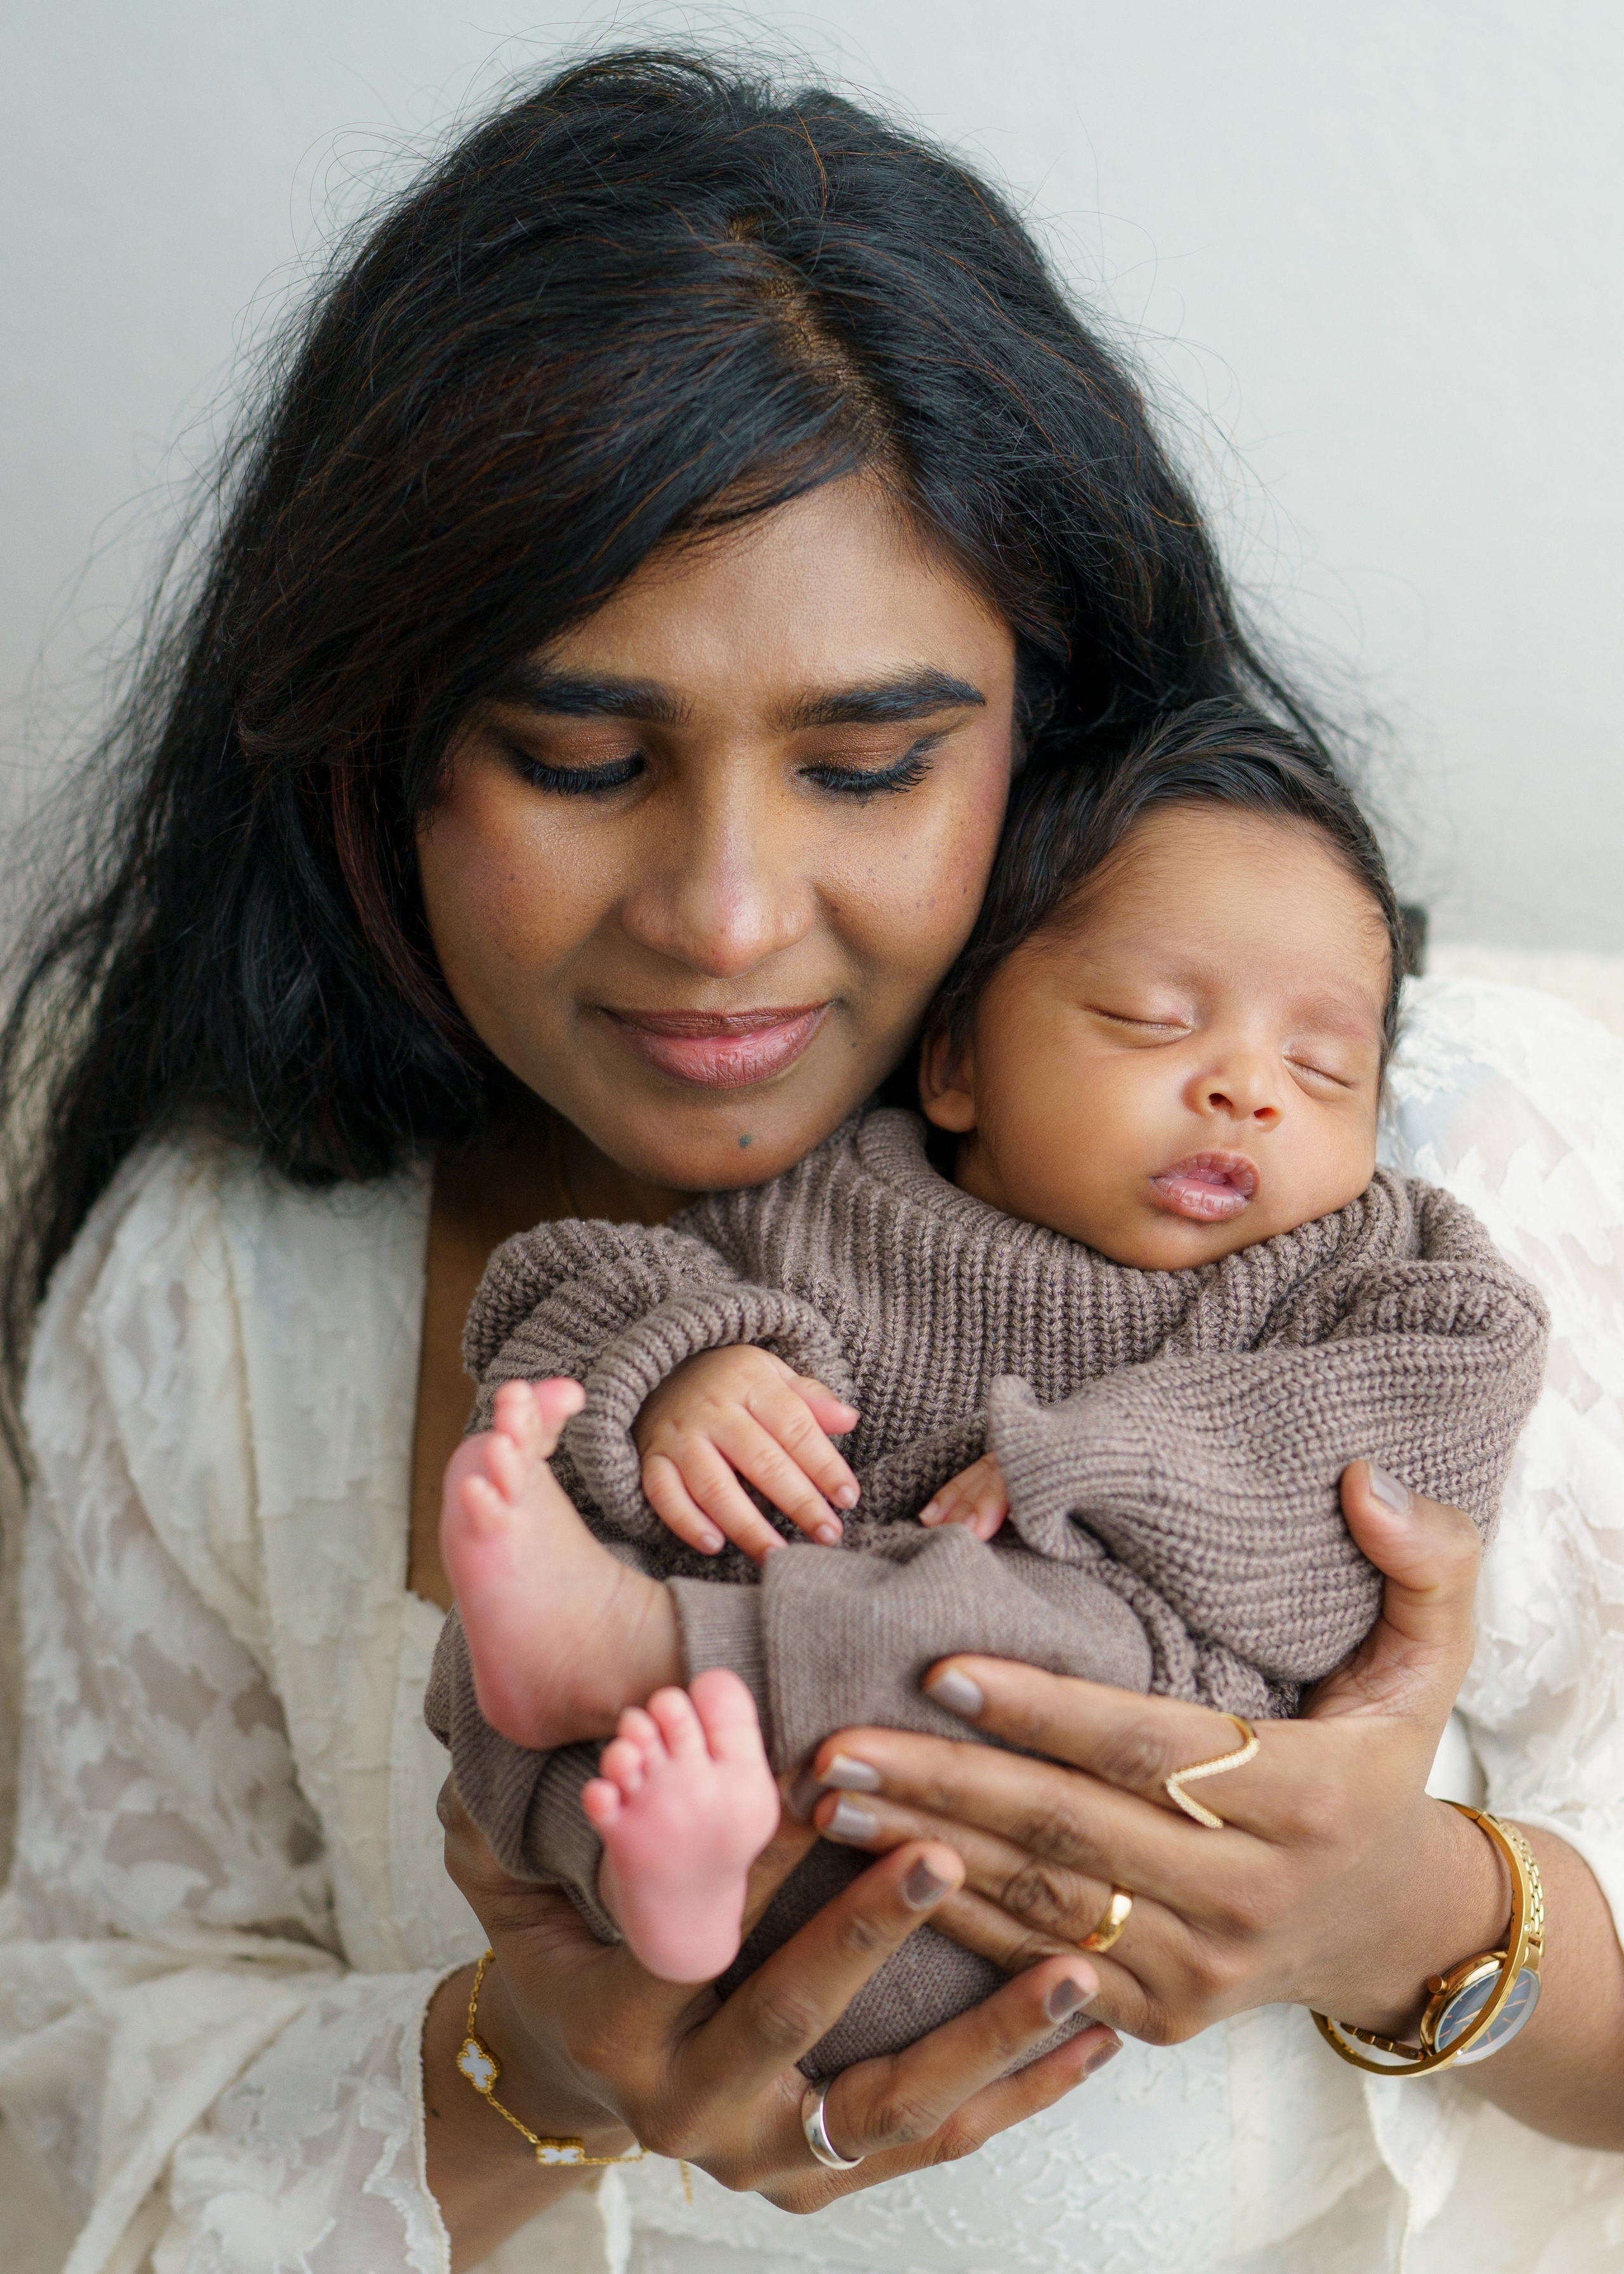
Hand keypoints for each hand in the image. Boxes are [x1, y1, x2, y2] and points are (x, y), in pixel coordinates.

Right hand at [430, 1779, 1120, 2261]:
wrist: (589, 2086)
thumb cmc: (576, 1954)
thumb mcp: (525, 1893)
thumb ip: (527, 1823)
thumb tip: (519, 1734)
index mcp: (619, 2028)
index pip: (685, 1937)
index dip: (745, 1862)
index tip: (814, 1784)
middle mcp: (690, 2111)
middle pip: (788, 2021)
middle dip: (867, 1934)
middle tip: (940, 1853)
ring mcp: (768, 2160)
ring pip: (890, 2104)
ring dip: (988, 2038)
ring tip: (1072, 1970)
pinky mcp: (830, 2180)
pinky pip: (938, 2143)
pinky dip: (1021, 2091)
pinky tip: (1096, 2034)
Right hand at [635, 1345, 860, 1563]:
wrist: (660, 1371)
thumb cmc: (730, 1382)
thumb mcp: (773, 1375)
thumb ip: (810, 1399)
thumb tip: (850, 1420)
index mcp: (750, 1382)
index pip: (795, 1427)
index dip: (824, 1465)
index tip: (848, 1498)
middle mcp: (713, 1409)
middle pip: (761, 1460)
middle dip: (798, 1502)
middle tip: (828, 1535)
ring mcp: (680, 1435)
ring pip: (714, 1485)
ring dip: (747, 1525)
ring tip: (777, 1555)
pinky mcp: (652, 1458)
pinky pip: (664, 1494)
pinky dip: (686, 1522)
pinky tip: (714, 1545)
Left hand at [805, 1466, 1510, 2046]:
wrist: (1397, 1930)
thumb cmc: (1386, 1769)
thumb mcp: (1433, 1661)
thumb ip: (1424, 1560)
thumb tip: (1365, 1477)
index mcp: (1302, 1798)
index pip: (1147, 1748)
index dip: (1043, 1709)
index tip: (942, 1668)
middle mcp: (1247, 1895)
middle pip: (1068, 1831)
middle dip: (941, 1783)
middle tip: (834, 1741)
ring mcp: (1200, 1969)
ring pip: (1037, 1906)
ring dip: (921, 1851)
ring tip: (828, 1797)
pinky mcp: (1161, 2019)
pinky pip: (1039, 1968)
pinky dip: (954, 1922)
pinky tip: (875, 1875)